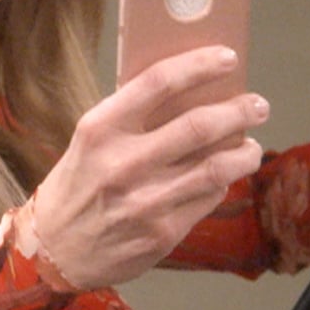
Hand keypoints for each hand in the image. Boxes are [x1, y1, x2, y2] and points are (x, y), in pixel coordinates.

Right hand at [29, 46, 269, 288]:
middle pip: (199, 125)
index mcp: (100, 129)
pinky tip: (224, 176)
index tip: (228, 58)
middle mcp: (122, 163)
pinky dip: (223, 182)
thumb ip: (132, 117)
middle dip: (239, 111)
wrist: (52, 250)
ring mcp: (145, 201)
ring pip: (217, 166)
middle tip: (257, 105)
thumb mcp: (90, 141)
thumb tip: (193, 91)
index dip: (200, 66)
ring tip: (252, 145)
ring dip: (245, 151)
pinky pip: (208, 198)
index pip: (158, 83)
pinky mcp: (162, 232)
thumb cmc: (77, 185)